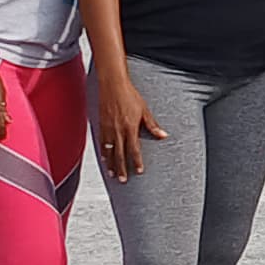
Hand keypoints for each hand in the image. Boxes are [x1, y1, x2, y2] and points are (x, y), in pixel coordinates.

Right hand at [93, 64, 166, 181]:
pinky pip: (102, 143)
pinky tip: (104, 159)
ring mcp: (108, 128)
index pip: (134, 149)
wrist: (112, 85)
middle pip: (120, 154)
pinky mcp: (101, 125)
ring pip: (109, 151)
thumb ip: (152, 125)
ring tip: (113, 174)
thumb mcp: (144, 110)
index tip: (139, 171)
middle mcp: (118, 130)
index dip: (136, 161)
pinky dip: (103, 152)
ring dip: (111, 164)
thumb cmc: (128, 95)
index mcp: (130, 127)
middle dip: (122, 168)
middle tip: (123, 179)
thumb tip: (163, 135)